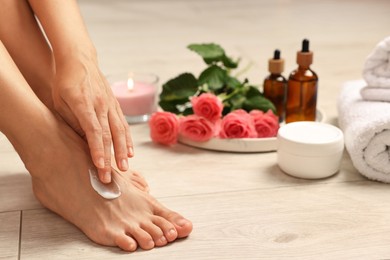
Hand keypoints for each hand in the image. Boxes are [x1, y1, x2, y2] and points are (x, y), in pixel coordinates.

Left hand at [52, 56, 132, 182]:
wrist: (79, 59)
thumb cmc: (65, 81)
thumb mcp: (60, 101)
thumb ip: (72, 121)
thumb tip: (83, 142)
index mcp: (84, 104)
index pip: (93, 131)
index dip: (97, 150)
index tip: (100, 166)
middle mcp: (101, 105)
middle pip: (109, 135)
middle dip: (111, 157)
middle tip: (113, 176)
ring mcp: (111, 104)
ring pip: (120, 131)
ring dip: (123, 150)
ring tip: (126, 167)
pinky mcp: (115, 104)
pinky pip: (123, 124)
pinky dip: (128, 139)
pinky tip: (130, 151)